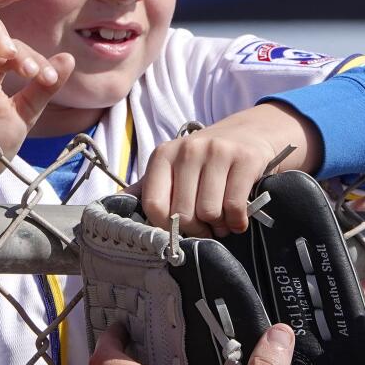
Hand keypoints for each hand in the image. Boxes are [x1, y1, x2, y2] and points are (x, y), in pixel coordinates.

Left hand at [132, 103, 318, 235]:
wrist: (252, 132)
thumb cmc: (207, 160)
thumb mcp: (174, 167)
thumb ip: (150, 189)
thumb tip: (113, 211)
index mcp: (163, 154)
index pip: (154, 206)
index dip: (167, 227)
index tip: (180, 231)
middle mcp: (188, 149)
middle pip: (183, 213)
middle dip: (197, 230)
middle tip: (207, 228)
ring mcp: (217, 152)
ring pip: (209, 212)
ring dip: (218, 227)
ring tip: (222, 221)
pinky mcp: (245, 159)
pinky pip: (234, 206)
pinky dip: (237, 222)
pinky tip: (238, 219)